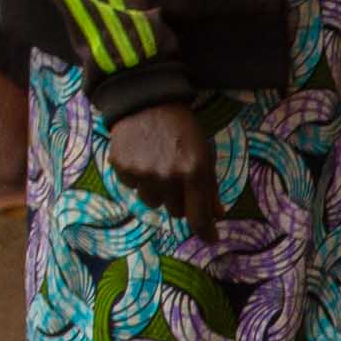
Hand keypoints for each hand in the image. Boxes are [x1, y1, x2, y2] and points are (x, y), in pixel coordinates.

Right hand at [102, 95, 214, 227]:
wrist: (147, 101)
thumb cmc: (182, 128)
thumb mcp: (204, 152)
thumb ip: (210, 186)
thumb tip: (217, 216)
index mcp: (194, 171)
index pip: (198, 215)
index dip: (205, 231)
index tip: (211, 239)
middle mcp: (168, 176)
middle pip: (176, 211)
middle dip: (180, 200)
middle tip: (177, 177)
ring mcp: (143, 173)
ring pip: (152, 202)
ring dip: (157, 190)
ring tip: (157, 164)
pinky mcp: (123, 167)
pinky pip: (132, 187)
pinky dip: (137, 177)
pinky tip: (141, 157)